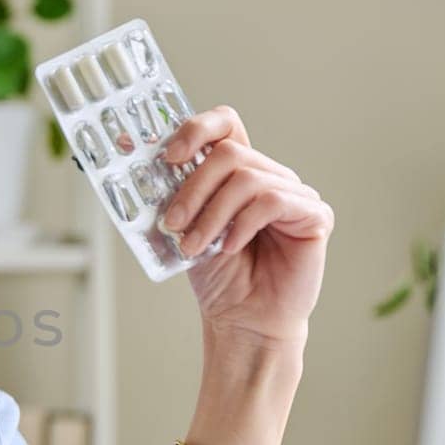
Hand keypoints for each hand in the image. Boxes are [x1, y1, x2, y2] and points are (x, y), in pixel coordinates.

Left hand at [156, 105, 334, 349]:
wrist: (243, 320)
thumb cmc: (219, 277)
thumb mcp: (185, 229)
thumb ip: (170, 194)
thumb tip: (130, 152)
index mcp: (238, 172)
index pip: (225, 124)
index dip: (197, 129)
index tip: (170, 156)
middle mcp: (269, 175)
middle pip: (229, 153)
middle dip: (192, 189)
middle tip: (172, 223)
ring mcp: (294, 193)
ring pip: (246, 179)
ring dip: (211, 214)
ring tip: (194, 246)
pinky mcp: (314, 215)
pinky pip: (273, 201)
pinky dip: (242, 224)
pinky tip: (231, 247)